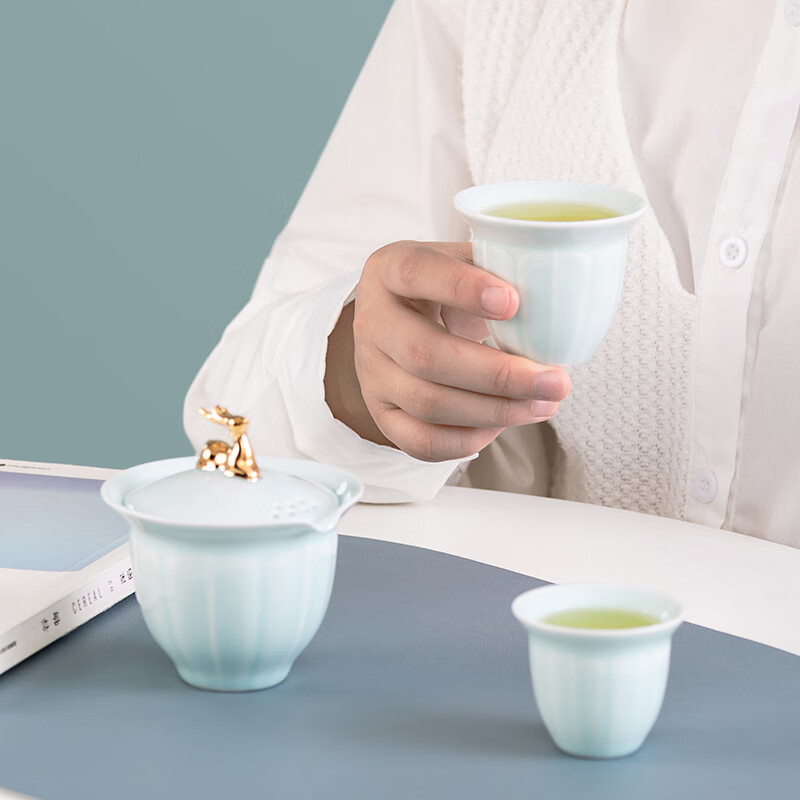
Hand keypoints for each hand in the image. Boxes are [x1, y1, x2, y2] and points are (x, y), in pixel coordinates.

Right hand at [325, 241, 570, 461]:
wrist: (396, 317)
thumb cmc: (441, 286)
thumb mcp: (461, 259)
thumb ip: (498, 266)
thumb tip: (556, 298)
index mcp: (388, 270)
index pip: (416, 272)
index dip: (461, 287)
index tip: (514, 302)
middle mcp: (372, 322)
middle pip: (425, 355)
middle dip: (498, 375)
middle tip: (554, 381)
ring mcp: (371, 372)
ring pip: (426, 403)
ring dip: (494, 411)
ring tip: (543, 405)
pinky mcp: (381, 412)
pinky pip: (419, 441)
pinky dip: (467, 439)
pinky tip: (502, 424)